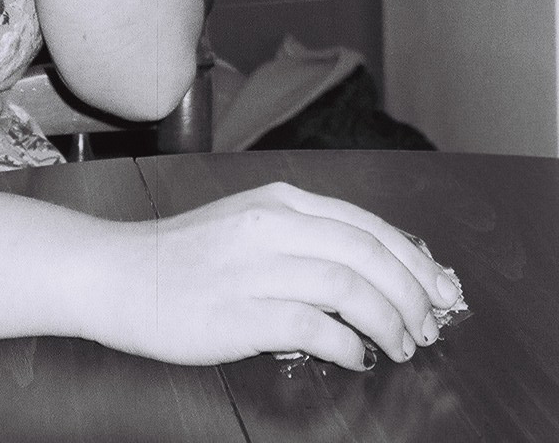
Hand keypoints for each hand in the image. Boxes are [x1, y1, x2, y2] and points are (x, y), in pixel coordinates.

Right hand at [94, 182, 461, 369]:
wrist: (117, 273)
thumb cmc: (182, 257)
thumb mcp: (249, 225)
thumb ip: (303, 238)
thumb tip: (367, 272)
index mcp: (281, 201)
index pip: (368, 225)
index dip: (414, 259)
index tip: (440, 288)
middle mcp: (274, 225)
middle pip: (369, 253)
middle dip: (412, 292)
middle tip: (431, 325)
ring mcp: (257, 267)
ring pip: (349, 285)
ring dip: (389, 319)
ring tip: (403, 344)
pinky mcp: (241, 311)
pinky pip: (313, 325)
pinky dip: (347, 343)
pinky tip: (357, 356)